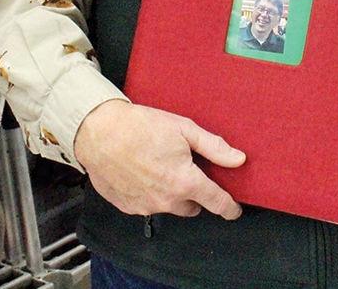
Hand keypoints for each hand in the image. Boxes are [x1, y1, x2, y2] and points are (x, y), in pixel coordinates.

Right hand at [73, 99, 245, 219]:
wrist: (99, 132)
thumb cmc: (141, 127)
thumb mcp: (184, 129)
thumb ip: (214, 147)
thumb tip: (238, 159)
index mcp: (185, 182)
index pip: (216, 203)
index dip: (229, 208)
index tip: (233, 210)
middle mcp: (167, 201)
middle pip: (193, 207)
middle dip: (194, 192)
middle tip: (185, 169)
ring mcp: (146, 207)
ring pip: (169, 206)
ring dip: (171, 193)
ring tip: (159, 166)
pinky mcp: (128, 207)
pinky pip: (148, 205)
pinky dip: (150, 194)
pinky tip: (142, 173)